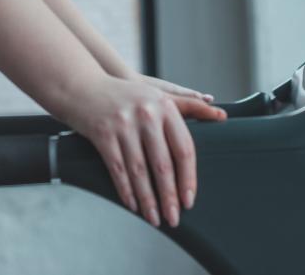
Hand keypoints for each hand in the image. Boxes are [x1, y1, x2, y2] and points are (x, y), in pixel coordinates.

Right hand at [53, 73, 226, 228]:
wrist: (83, 86)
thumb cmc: (124, 95)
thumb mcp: (156, 95)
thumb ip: (189, 106)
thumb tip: (221, 115)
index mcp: (164, 106)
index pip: (183, 148)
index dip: (188, 178)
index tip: (189, 199)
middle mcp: (146, 114)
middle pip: (163, 165)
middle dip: (169, 197)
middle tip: (174, 217)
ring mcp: (123, 124)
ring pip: (140, 171)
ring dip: (148, 200)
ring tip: (154, 218)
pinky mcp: (103, 134)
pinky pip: (118, 169)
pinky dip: (126, 191)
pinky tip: (133, 204)